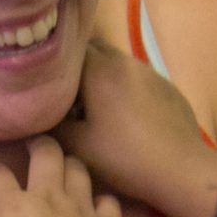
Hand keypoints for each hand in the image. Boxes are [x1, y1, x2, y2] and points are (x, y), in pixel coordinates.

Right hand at [0, 138, 148, 216]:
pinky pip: (108, 202)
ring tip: (67, 169)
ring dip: (72, 165)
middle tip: (35, 146)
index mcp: (12, 208)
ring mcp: (80, 209)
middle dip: (39, 143)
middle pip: (46, 153)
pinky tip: (98, 206)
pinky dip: (103, 202)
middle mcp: (48, 198)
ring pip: (79, 169)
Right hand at [54, 38, 216, 216]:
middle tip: (66, 94)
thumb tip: (36, 116)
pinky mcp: (168, 87)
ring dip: (102, 77)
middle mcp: (125, 61)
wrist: (180, 169)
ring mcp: (150, 72)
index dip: (54, 63)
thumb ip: (50, 126)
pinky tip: (125, 117)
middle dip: (78, 66)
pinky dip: (125, 89)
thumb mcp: (77, 146)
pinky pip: (138, 79)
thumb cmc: (124, 156)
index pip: (69, 48)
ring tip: (94, 107)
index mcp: (100, 68)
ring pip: (117, 63)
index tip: (46, 82)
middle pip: (94, 49)